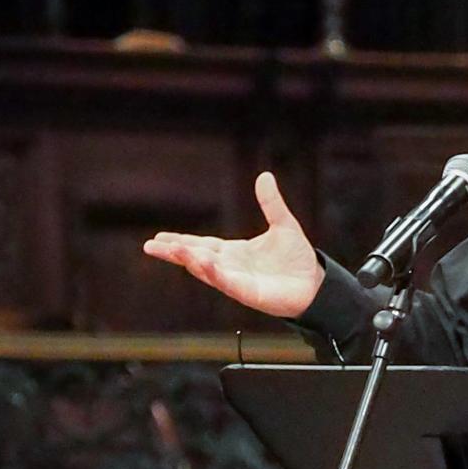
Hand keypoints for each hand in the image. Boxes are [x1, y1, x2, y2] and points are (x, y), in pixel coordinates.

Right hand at [143, 172, 323, 318]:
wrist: (316, 284)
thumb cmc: (297, 259)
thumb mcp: (283, 224)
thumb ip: (271, 203)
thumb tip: (265, 175)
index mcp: (234, 252)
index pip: (202, 245)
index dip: (181, 241)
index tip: (159, 238)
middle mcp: (231, 267)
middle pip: (197, 258)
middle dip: (175, 252)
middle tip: (150, 247)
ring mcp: (238, 281)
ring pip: (208, 271)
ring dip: (190, 261)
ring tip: (172, 251)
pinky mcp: (249, 293)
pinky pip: (227, 283)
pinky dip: (214, 274)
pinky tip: (201, 263)